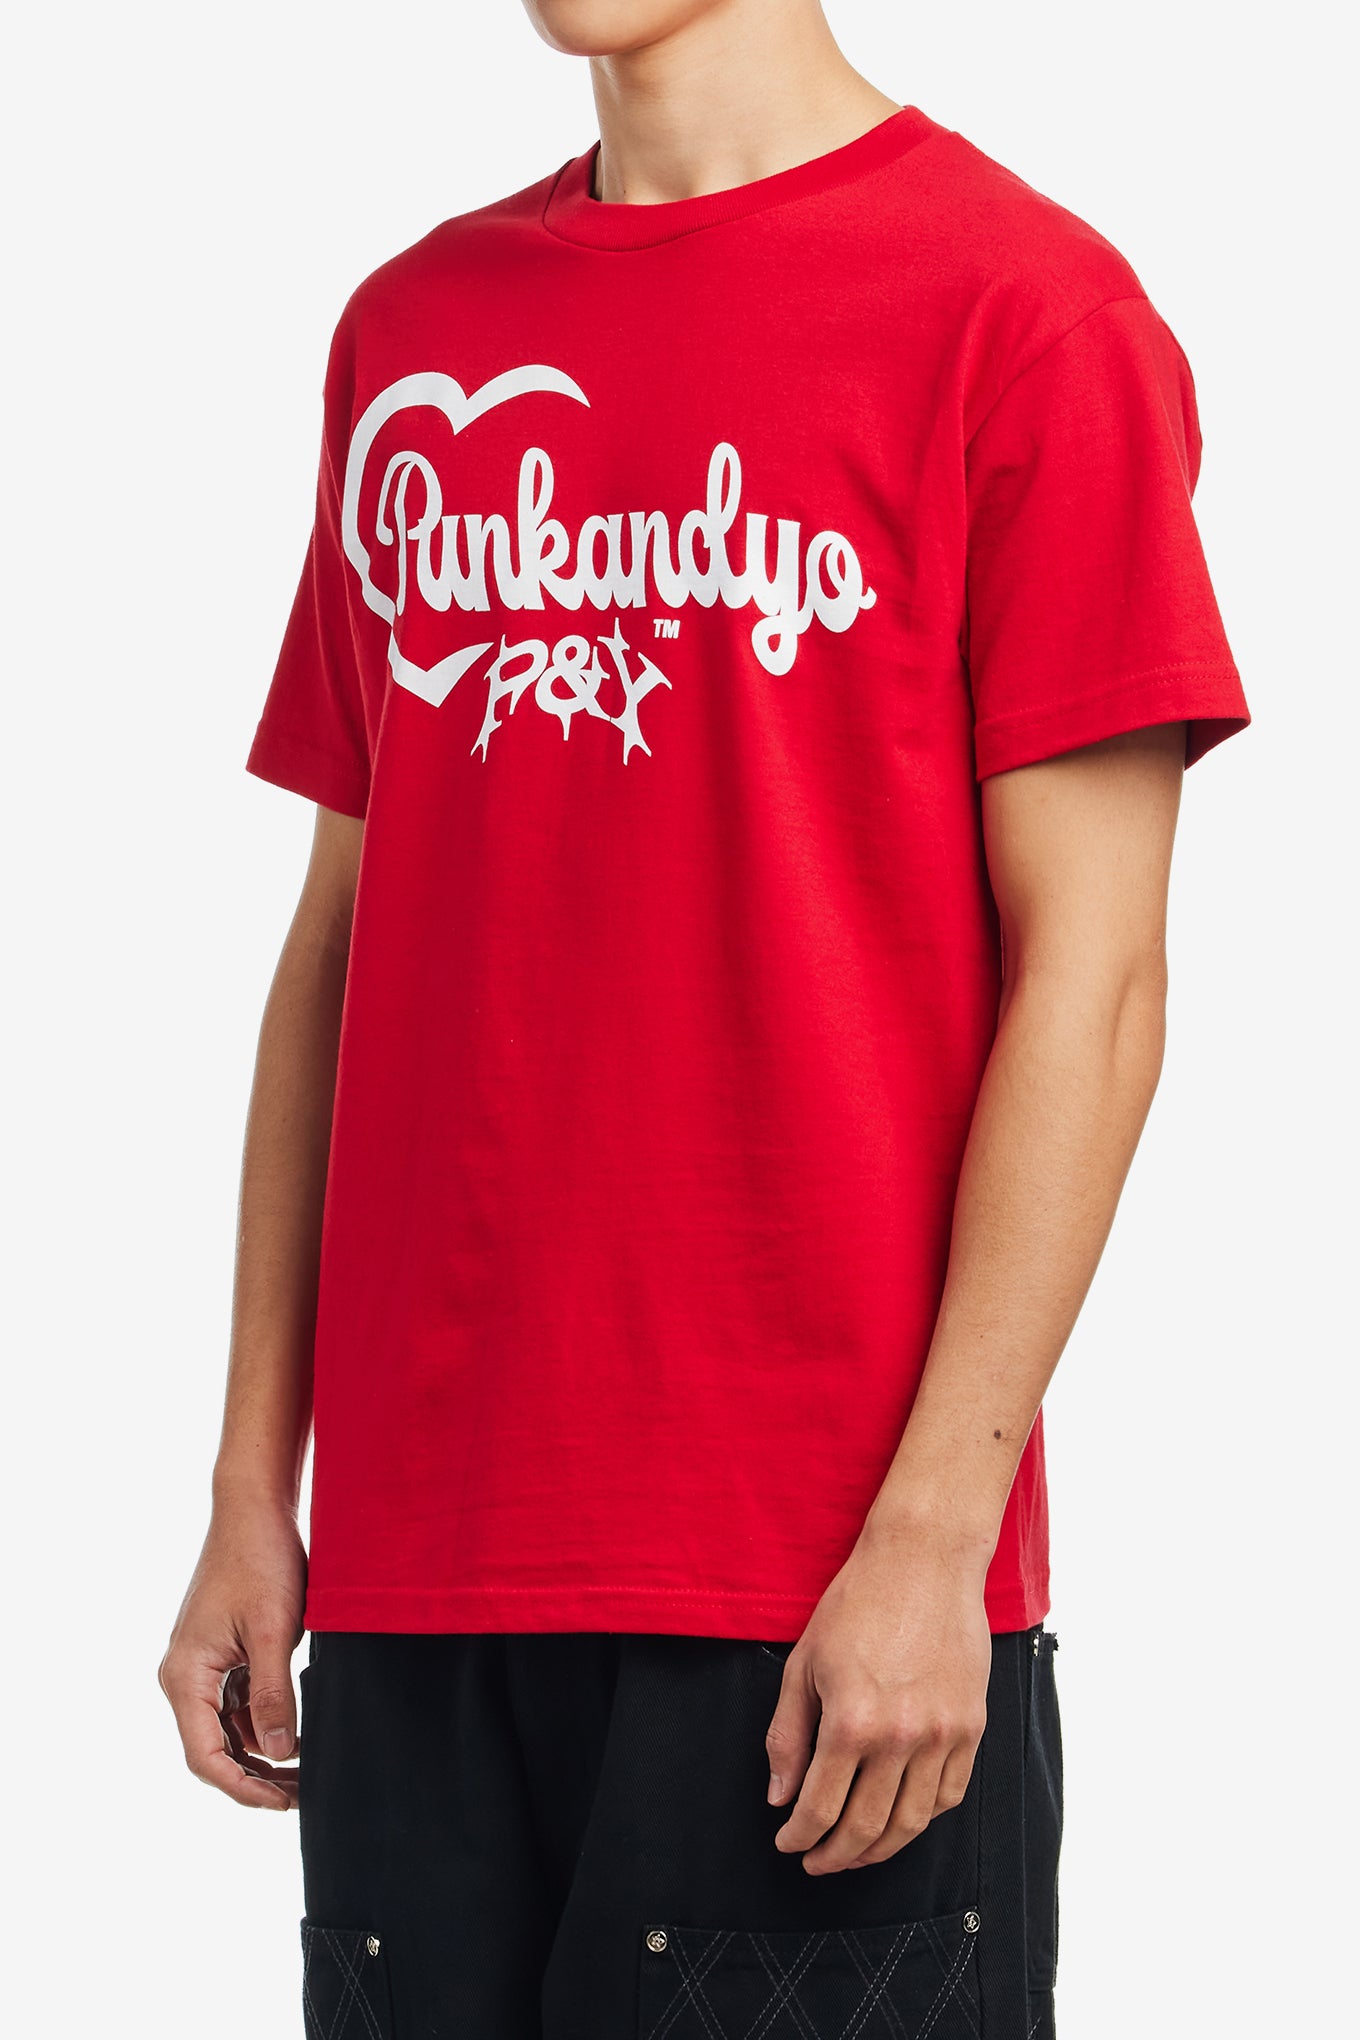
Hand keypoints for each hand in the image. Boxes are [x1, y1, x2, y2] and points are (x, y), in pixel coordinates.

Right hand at [158, 1497, 306, 1809]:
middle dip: (256, 1777)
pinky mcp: (221, 1655)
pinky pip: (237, 1704)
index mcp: (186, 1676)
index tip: (283, 1803)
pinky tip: (298, 1731)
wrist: (254, 1509)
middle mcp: (185, 1676)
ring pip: (228, 1729)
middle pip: (214, 1749)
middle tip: (303, 1794)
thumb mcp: (273, 1631)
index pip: (205, 1757)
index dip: (243, 1788)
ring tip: (306, 1770)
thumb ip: (274, 1694)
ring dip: (263, 1752)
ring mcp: (202, 1666)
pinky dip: (264, 1722)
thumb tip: (279, 1751)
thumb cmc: (261, 1561)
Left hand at [765, 1526, 991, 1873]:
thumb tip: (780, 1796)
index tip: (787, 1841)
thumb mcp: (804, 1664)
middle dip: (834, 1856)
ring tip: (856, 1852)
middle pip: (865, 1827)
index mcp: (851, 1721)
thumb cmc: (858, 1603)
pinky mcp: (971, 1726)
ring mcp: (942, 1734)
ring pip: (912, 1822)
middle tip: (816, 1861)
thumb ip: (788, 1736)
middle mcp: (900, 1737)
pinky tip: (900, 1817)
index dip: (800, 1835)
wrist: (924, 1561)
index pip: (820, 1807)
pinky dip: (923, 1818)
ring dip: (880, 1849)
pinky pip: (950, 1794)